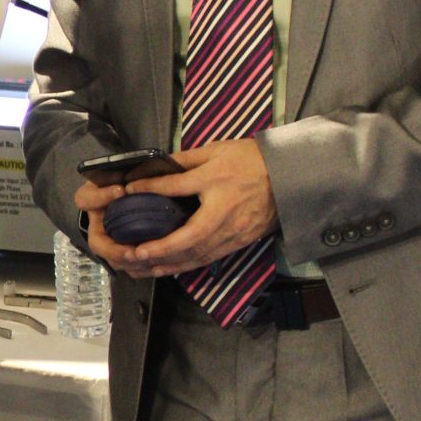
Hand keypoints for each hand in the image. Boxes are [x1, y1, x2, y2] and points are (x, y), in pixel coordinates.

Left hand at [74, 138, 277, 277]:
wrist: (290, 178)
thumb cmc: (253, 161)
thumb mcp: (218, 151)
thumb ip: (186, 159)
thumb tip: (157, 165)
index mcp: (216, 183)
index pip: (177, 187)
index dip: (151, 189)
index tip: (129, 191)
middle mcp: (222, 214)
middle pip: (186, 238)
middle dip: (159, 249)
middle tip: (133, 254)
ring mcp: (231, 233)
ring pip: (196, 255)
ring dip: (168, 264)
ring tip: (142, 268)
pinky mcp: (237, 243)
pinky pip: (207, 259)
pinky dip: (185, 266)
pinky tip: (168, 269)